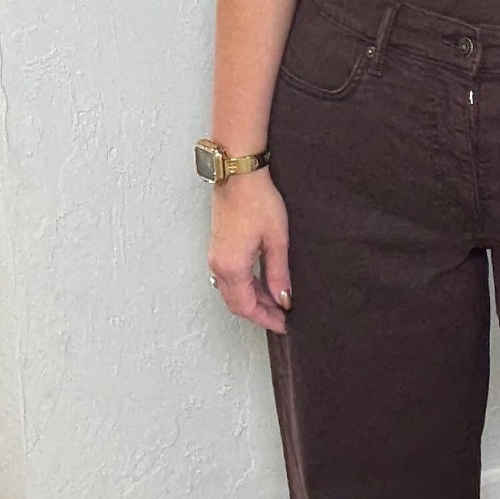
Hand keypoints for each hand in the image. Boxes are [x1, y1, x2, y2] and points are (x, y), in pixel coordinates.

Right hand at [208, 167, 291, 331]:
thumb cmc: (258, 201)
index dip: (266, 319)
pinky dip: (245, 288)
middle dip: (259, 313)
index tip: (283, 324)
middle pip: (236, 303)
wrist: (238, 174)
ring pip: (232, 292)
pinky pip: (229, 279)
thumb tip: (283, 299)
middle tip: (281, 317)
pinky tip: (263, 284)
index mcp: (232, 267)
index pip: (247, 307)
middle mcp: (218, 266)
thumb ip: (279, 274)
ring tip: (276, 302)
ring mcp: (215, 257)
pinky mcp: (218, 248)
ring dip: (252, 301)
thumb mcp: (277, 240)